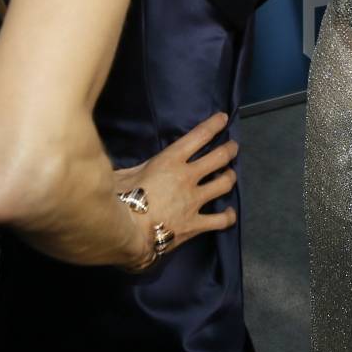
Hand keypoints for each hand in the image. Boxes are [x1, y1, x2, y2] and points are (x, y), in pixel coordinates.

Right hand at [110, 112, 239, 271]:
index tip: (223, 118)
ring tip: (230, 175)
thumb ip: (136, 169)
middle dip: (229, 150)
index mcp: (170, 161)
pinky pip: (220, 221)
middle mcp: (188, 177)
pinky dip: (227, 217)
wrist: (123, 233)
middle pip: (220, 157)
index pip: (199, 136)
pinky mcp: (196, 224)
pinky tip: (229, 214)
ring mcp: (195, 201)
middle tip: (233, 147)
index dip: (214, 125)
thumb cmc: (117, 199)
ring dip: (230, 177)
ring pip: (225, 183)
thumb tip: (133, 171)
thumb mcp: (124, 174)